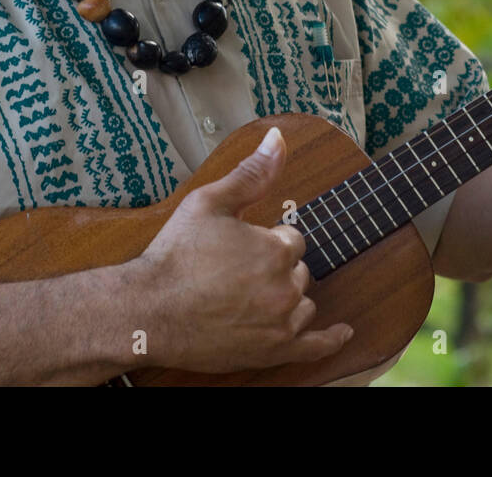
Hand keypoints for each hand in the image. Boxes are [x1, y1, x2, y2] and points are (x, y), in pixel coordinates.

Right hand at [136, 126, 352, 372]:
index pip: (291, 240)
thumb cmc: (175, 257)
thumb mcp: (209, 202)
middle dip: (275, 269)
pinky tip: (343, 333)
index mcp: (276, 249)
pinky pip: (315, 347)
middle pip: (298, 271)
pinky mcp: (273, 352)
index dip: (266, 241)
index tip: (238, 249)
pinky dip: (331, 340)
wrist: (148, 311)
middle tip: (234, 274)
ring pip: (303, 303)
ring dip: (287, 298)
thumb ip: (251, 173)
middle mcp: (285, 286)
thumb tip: (278, 140)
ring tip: (248, 298)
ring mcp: (281, 323)